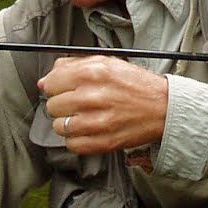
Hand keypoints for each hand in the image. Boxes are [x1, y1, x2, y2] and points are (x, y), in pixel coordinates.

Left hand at [39, 55, 168, 154]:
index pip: (51, 83)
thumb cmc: (134, 84)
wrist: (163, 107)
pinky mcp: (103, 142)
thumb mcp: (106, 63)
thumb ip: (72, 66)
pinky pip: (72, 145)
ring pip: (59, 127)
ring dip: (67, 124)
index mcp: (92, 73)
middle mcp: (92, 96)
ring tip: (82, 118)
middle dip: (61, 105)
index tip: (62, 89)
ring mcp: (97, 122)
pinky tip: (87, 131)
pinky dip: (75, 140)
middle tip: (76, 104)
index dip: (55, 86)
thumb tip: (45, 80)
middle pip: (53, 106)